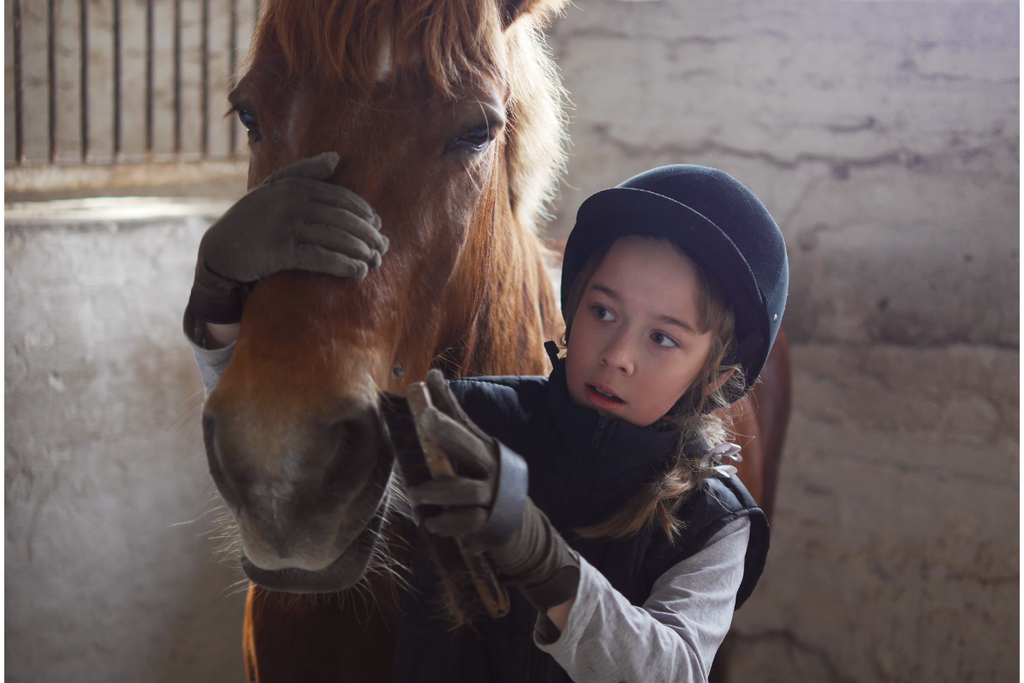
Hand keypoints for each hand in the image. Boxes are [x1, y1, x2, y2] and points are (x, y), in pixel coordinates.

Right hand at [187, 152, 387, 323]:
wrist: (220, 251)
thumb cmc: (252, 219)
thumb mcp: (274, 188)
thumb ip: (304, 171)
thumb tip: (336, 158)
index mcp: (294, 186)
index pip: (341, 198)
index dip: (364, 212)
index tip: (378, 225)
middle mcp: (292, 202)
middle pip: (343, 218)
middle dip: (368, 234)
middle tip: (383, 248)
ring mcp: (286, 226)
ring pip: (336, 237)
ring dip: (361, 251)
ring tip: (375, 262)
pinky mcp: (281, 251)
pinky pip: (321, 257)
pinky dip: (343, 264)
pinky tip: (358, 271)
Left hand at [408, 370, 579, 612]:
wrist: (525, 531)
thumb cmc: (491, 485)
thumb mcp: (475, 454)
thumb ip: (452, 422)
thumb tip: (431, 376)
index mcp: (488, 451)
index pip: (464, 425)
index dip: (446, 412)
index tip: (427, 397)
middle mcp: (494, 470)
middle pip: (470, 447)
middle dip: (447, 432)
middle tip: (425, 419)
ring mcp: (495, 497)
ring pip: (463, 491)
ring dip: (435, 494)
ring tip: (417, 498)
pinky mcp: (493, 525)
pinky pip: (466, 523)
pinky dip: (447, 525)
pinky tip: (434, 525)